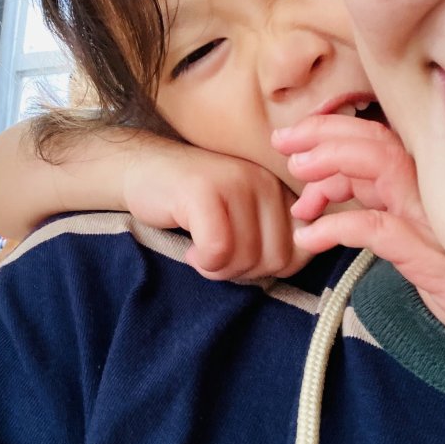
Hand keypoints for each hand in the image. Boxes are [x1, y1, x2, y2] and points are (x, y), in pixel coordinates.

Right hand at [122, 137, 310, 279]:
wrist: (143, 170)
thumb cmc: (196, 204)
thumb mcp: (244, 218)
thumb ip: (273, 237)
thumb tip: (289, 266)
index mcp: (281, 189)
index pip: (301, 251)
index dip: (269, 269)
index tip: (240, 258)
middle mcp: (265, 181)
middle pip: (275, 259)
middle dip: (243, 273)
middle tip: (216, 259)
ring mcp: (235, 182)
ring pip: (246, 258)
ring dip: (219, 269)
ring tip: (201, 252)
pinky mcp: (204, 191)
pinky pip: (217, 250)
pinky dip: (203, 262)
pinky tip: (191, 250)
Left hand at [272, 115, 444, 311]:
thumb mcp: (406, 228)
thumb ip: (374, 200)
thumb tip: (323, 186)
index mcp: (423, 180)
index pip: (374, 136)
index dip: (329, 131)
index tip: (293, 143)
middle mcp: (430, 189)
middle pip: (372, 140)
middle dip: (320, 135)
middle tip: (282, 143)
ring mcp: (430, 218)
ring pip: (379, 164)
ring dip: (330, 164)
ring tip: (297, 180)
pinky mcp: (428, 255)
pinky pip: (375, 228)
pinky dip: (334, 227)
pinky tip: (309, 237)